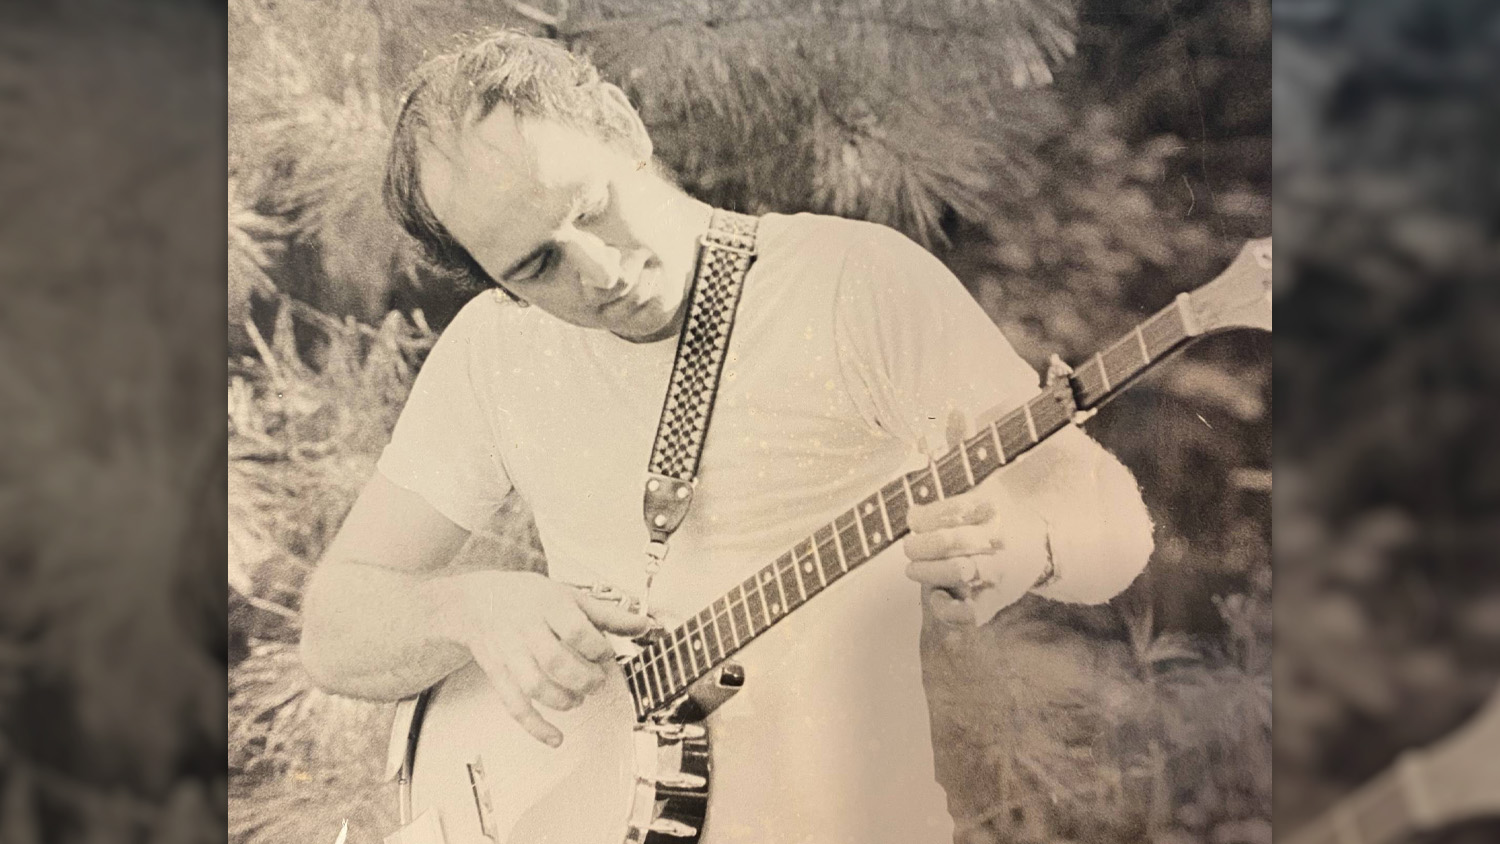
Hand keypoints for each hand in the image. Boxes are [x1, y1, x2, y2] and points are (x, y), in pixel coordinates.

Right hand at [448, 571, 650, 746]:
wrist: (476, 602)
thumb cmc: (528, 597)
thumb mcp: (569, 596)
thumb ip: (607, 614)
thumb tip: (644, 625)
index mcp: (547, 604)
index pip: (574, 630)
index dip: (596, 648)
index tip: (606, 655)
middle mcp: (526, 629)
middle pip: (555, 661)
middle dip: (583, 679)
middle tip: (597, 682)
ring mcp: (509, 654)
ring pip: (534, 687)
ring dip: (563, 700)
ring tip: (578, 698)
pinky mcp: (498, 675)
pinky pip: (514, 706)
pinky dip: (535, 726)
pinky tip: (555, 737)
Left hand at [902, 415, 1052, 625]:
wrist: (1034, 547)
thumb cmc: (996, 509)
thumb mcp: (984, 476)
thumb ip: (965, 446)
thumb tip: (955, 409)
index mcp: (992, 510)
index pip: (956, 510)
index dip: (928, 514)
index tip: (912, 516)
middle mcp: (996, 542)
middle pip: (953, 544)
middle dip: (922, 545)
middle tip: (908, 545)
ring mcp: (996, 574)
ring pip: (959, 575)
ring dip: (928, 573)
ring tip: (914, 569)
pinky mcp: (993, 603)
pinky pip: (970, 615)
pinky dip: (948, 609)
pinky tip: (935, 597)